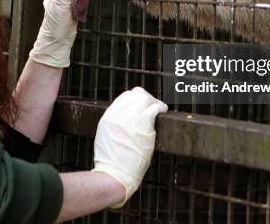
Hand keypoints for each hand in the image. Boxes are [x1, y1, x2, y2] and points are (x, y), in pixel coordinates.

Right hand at [91, 87, 167, 207]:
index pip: (124, 98)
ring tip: (160, 106)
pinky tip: (164, 110)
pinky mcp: (144, 123)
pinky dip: (161, 107)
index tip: (141, 104)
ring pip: (145, 98)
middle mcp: (119, 113)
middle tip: (152, 104)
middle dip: (145, 98)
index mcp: (108, 116)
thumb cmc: (111, 162)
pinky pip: (155, 108)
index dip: (134, 99)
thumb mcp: (105, 137)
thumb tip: (124, 122)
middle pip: (135, 95)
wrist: (114, 172)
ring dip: (154, 101)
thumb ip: (114, 126)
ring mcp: (131, 116)